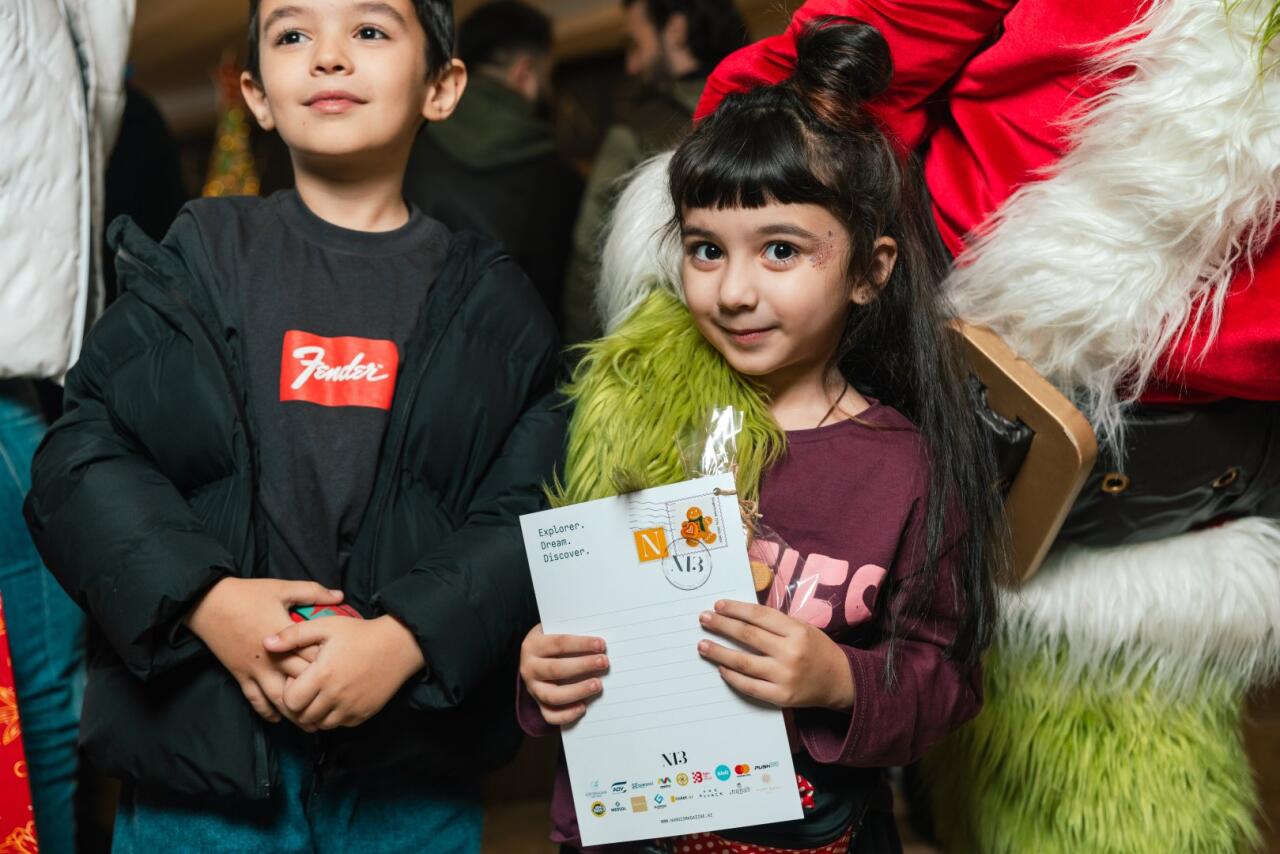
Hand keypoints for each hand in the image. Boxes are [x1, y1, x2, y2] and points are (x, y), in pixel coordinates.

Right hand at [186, 577, 341, 722]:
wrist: (206, 602)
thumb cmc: (247, 593)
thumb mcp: (282, 588)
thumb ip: (313, 592)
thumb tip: (341, 595)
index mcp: (284, 637)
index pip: (312, 657)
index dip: (331, 666)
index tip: (348, 673)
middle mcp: (271, 659)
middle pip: (299, 683)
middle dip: (318, 696)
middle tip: (337, 707)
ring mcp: (254, 670)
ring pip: (277, 699)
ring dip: (295, 714)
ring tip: (312, 725)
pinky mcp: (240, 676)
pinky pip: (254, 700)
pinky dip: (266, 712)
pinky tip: (279, 719)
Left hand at [262, 615, 425, 730]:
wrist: (398, 645)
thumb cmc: (360, 633)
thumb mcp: (326, 625)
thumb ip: (293, 634)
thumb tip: (266, 643)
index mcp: (322, 675)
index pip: (289, 701)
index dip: (289, 690)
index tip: (299, 677)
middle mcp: (335, 696)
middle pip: (302, 716)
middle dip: (300, 705)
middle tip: (309, 686)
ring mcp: (351, 708)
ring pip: (320, 724)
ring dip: (316, 713)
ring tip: (322, 693)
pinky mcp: (363, 714)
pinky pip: (340, 724)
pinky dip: (334, 716)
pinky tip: (338, 697)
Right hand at [518, 623, 607, 725]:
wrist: (534, 657)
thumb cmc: (553, 643)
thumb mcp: (556, 631)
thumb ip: (574, 632)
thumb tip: (599, 641)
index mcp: (533, 645)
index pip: (559, 643)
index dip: (581, 644)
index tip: (601, 644)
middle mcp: (530, 668)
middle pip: (556, 669)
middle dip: (582, 666)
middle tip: (603, 662)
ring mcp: (533, 688)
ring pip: (553, 695)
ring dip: (578, 691)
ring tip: (598, 685)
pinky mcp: (538, 704)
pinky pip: (551, 715)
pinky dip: (567, 714)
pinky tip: (583, 707)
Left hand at [698, 599, 854, 710]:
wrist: (840, 681)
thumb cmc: (817, 650)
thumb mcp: (802, 628)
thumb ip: (775, 624)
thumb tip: (739, 616)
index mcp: (796, 631)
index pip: (759, 615)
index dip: (736, 609)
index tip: (718, 606)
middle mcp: (790, 652)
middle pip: (747, 635)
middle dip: (721, 626)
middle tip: (704, 619)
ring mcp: (784, 676)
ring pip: (743, 662)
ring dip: (719, 652)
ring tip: (703, 645)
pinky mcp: (781, 696)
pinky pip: (750, 686)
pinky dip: (733, 677)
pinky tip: (722, 668)